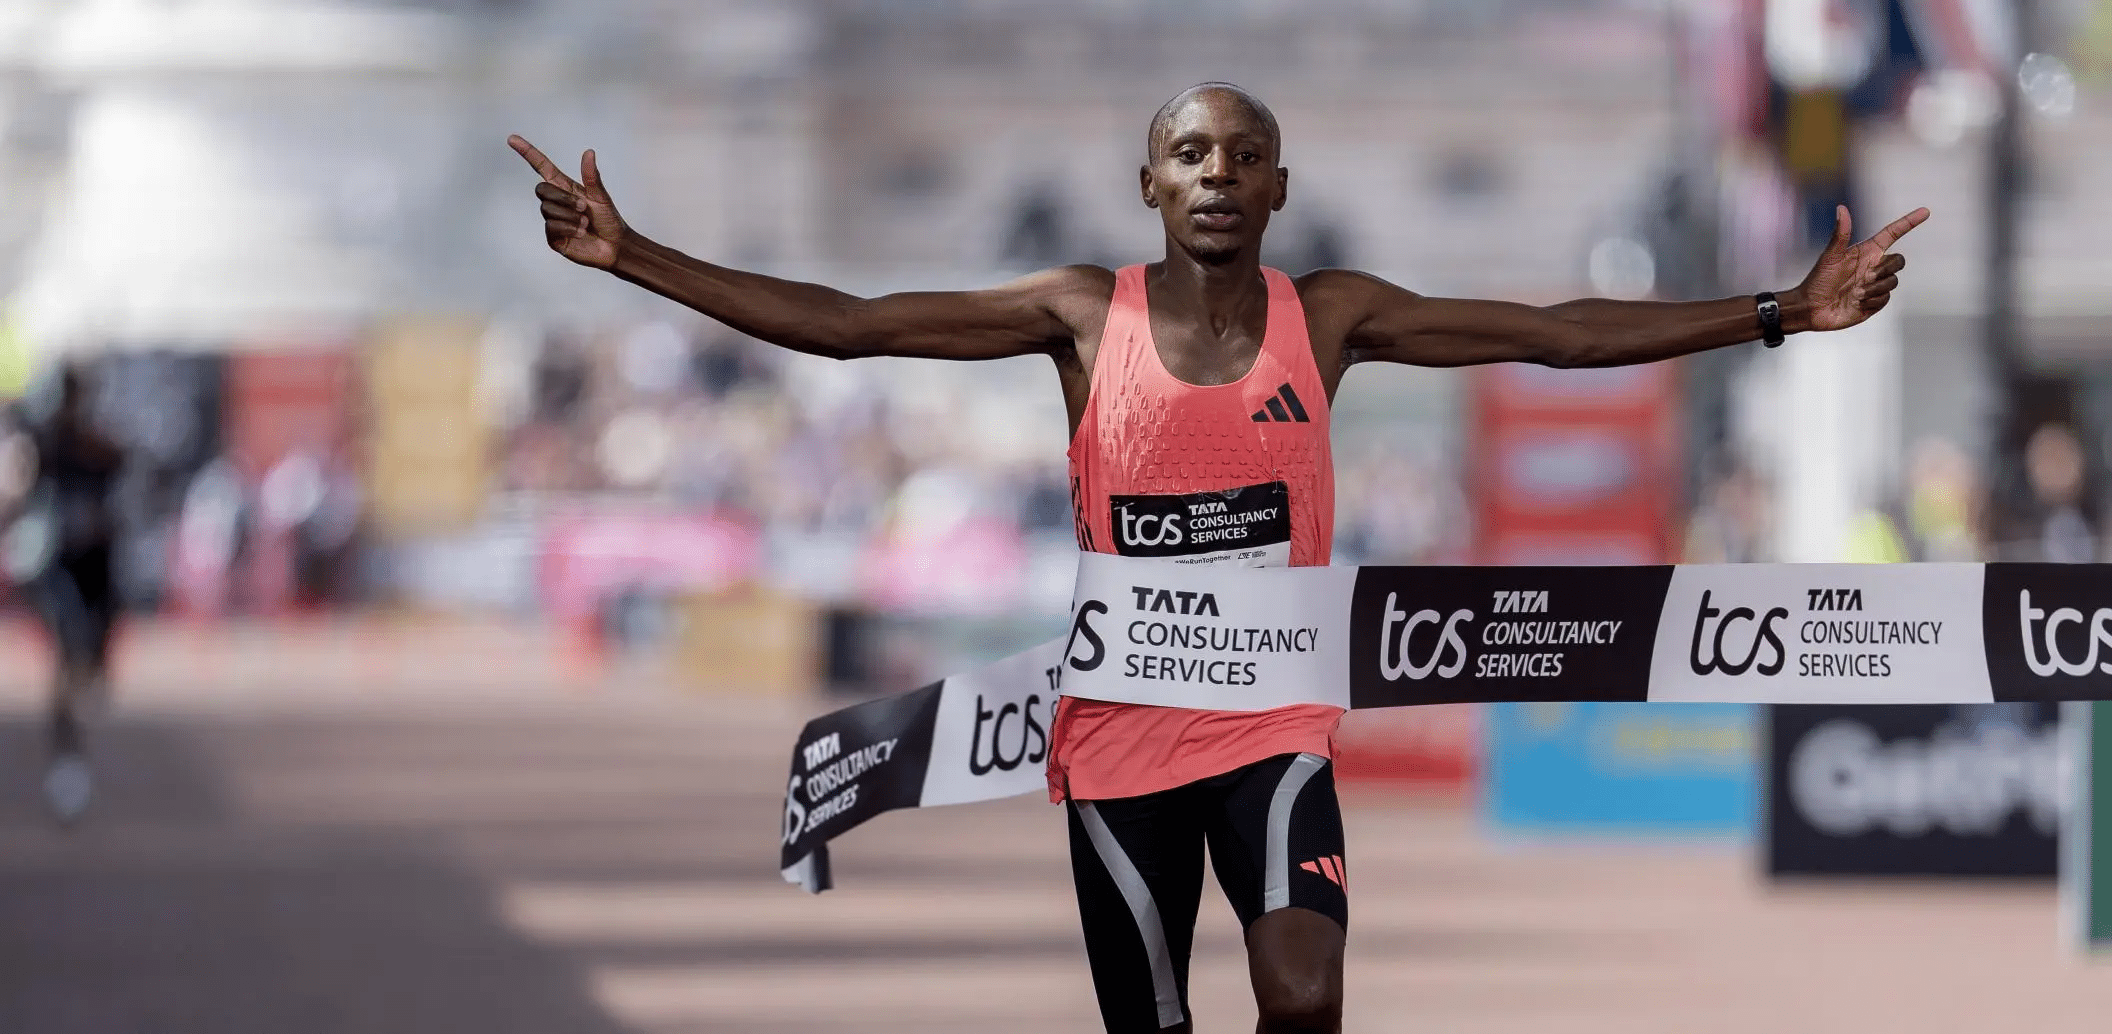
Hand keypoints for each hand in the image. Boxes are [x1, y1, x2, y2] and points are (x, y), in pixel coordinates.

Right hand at [509, 134, 627, 269]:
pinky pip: (551, 227)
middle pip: (541, 189)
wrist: (615, 246)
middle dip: (563, 198)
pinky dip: (569, 228)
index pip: (541, 167)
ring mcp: (552, 219)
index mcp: (565, 187)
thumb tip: (589, 152)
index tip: (512, 139)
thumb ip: (592, 176)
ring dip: (570, 216)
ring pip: (547, 209)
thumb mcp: (601, 196)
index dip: (527, 153)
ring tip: (585, 223)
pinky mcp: (553, 237)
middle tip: (584, 207)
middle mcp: (556, 202)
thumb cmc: (609, 220)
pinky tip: (581, 232)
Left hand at [1791, 205, 1928, 331]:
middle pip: (1899, 261)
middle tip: (1865, 277)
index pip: (1892, 234)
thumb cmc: (1818, 280)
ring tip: (1855, 293)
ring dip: (1875, 287)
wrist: (1811, 309)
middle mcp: (1874, 267)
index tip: (1925, 211)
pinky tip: (1856, 303)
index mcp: (1866, 252)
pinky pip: (1885, 298)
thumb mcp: (1830, 257)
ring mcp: (1875, 284)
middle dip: (1886, 268)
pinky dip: (1871, 301)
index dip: (1908, 222)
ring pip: (1893, 281)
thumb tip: (1841, 208)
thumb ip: (1840, 234)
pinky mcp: (1874, 302)